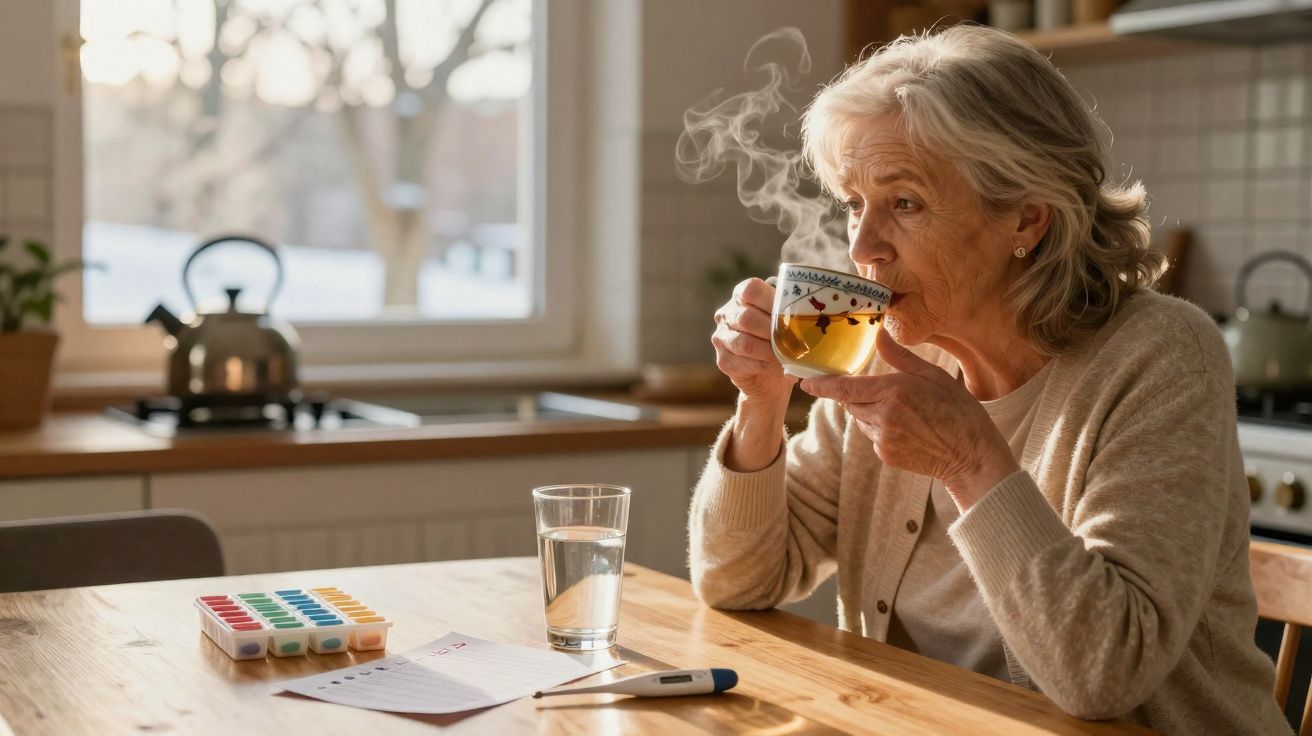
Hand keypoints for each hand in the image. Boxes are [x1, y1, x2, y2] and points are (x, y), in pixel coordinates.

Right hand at [712, 278, 795, 403]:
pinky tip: (779, 368)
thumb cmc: (781, 340)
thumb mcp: (786, 321)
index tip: (790, 315)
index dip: (771, 301)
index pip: (751, 290)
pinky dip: (766, 366)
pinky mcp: (723, 360)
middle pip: (746, 318)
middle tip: (794, 341)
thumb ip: (791, 313)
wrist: (770, 377)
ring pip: (744, 343)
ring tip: (788, 357)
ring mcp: (721, 337)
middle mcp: (727, 314)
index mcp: (742, 296)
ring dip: (770, 351)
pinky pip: (743, 362)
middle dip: (773, 332)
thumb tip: (808, 316)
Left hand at [798, 329, 1017, 509]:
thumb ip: (900, 357)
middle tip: (881, 391)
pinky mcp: (886, 456)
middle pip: (850, 403)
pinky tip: (908, 429)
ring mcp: (884, 440)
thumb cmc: (959, 410)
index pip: (845, 388)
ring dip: (870, 412)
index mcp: (894, 392)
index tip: (805, 382)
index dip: (822, 385)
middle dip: (856, 395)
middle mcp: (884, 417)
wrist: (972, 456)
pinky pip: (872, 437)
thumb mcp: (933, 376)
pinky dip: (881, 429)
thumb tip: (879, 336)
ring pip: (860, 420)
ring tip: (905, 412)